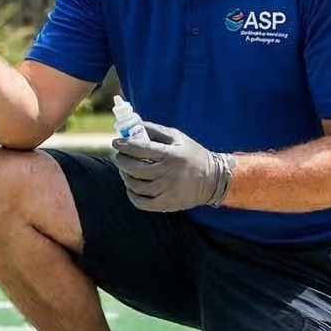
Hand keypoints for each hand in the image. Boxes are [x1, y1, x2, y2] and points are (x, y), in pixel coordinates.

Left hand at [112, 122, 235, 210]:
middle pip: (134, 168)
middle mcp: (168, 174)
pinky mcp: (166, 204)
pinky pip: (141, 202)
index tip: (116, 142)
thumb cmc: (193, 155)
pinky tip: (132, 186)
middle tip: (118, 156)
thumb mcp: (178, 138)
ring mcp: (166, 191)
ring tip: (125, 170)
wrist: (214, 180)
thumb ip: (156, 131)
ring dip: (125, 176)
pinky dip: (132, 194)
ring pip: (135, 186)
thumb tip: (134, 126)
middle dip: (121, 161)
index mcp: (171, 155)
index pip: (140, 149)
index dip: (125, 145)